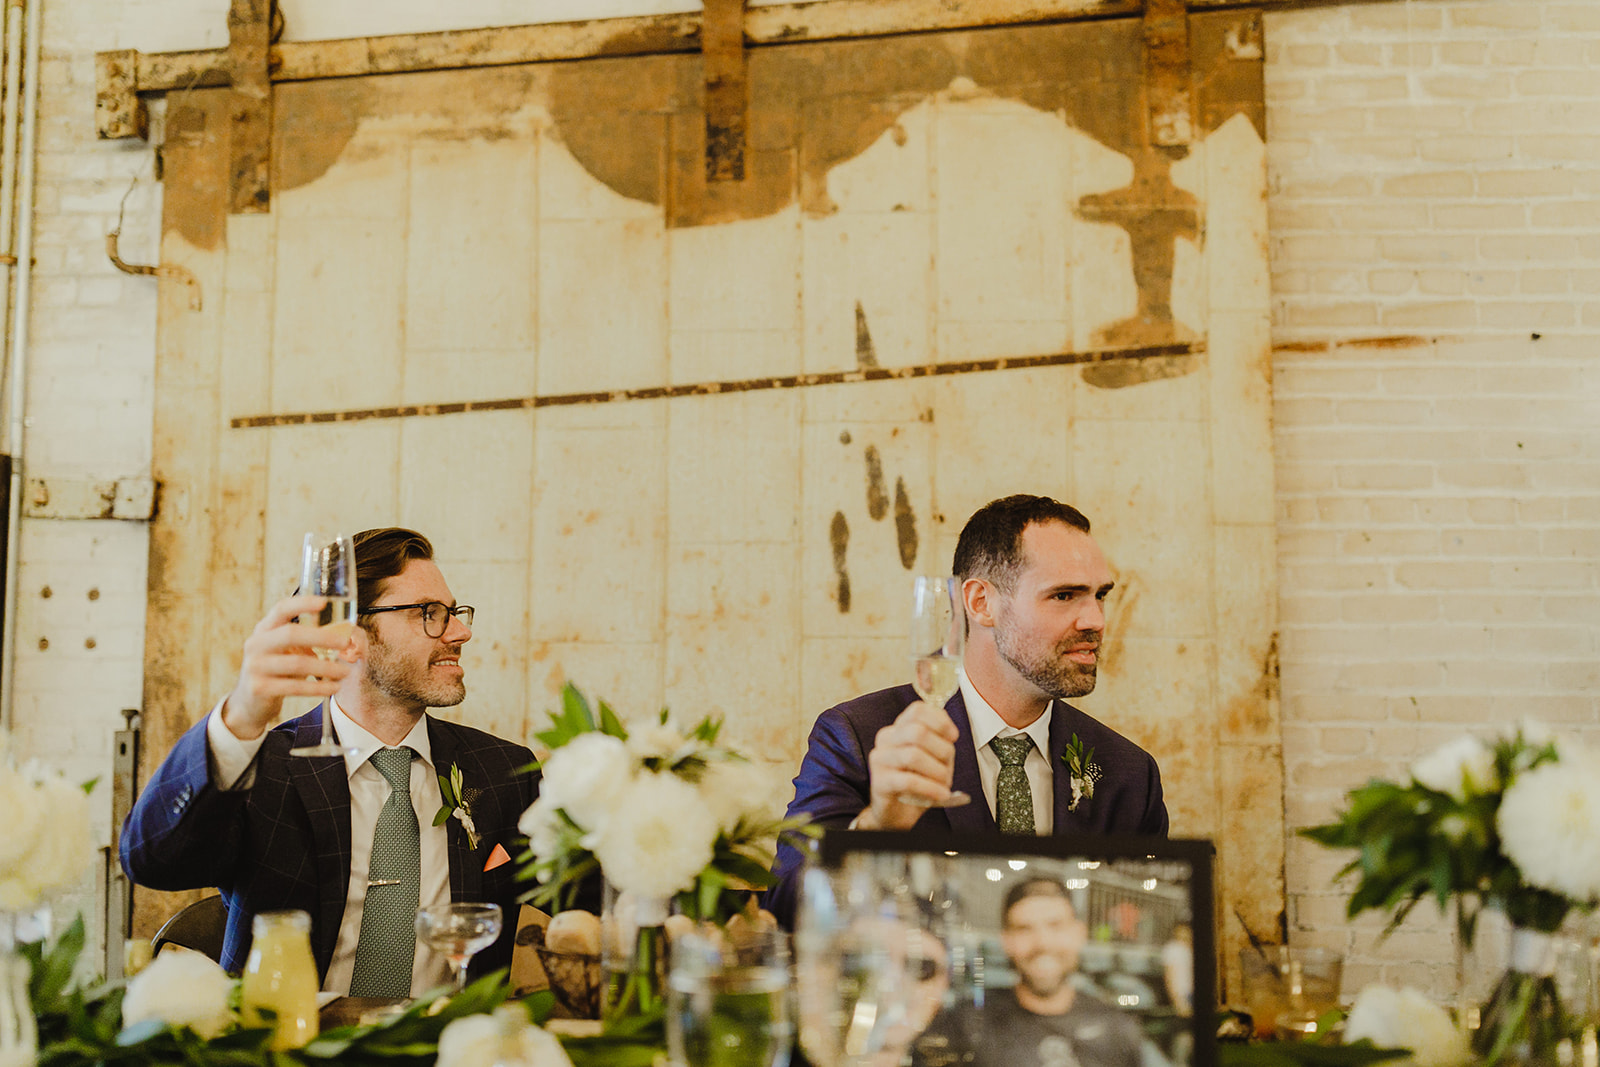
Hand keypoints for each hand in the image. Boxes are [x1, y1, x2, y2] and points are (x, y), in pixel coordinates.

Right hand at [220, 595, 353, 739]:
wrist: (249, 702)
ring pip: (297, 663)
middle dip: (322, 637)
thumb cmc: (275, 670)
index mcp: (264, 629)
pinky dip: (318, 687)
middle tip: (344, 643)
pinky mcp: (259, 688)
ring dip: (326, 667)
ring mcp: (255, 666)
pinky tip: (333, 687)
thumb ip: (304, 641)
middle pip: (291, 634)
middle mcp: (256, 644)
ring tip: (345, 672)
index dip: (302, 603)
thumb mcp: (284, 651)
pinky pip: (295, 687)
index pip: (281, 609)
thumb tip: (342, 637)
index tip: (324, 603)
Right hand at [859, 700, 958, 829]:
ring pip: (913, 755)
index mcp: (898, 729)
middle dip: (942, 750)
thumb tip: (951, 734)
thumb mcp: (931, 758)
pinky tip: (940, 794)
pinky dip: (930, 788)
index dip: (940, 721)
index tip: (953, 737)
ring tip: (944, 784)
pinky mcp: (879, 782)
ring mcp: (880, 760)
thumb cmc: (915, 784)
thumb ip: (939, 742)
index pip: (917, 710)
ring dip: (937, 772)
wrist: (894, 813)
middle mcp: (886, 739)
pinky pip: (908, 781)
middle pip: (918, 732)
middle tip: (948, 768)